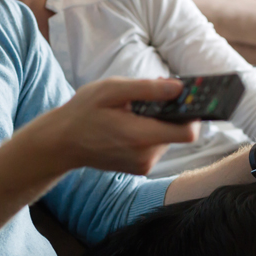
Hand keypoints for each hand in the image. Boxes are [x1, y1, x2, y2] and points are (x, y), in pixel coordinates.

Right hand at [26, 77, 198, 175]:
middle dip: (171, 112)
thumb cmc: (84, 112)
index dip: (193, 113)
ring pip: (168, 138)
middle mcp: (146, 156)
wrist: (62, 143)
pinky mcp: (140, 168)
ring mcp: (143, 165)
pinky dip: (151, 132)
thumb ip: (147, 89)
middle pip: (178, 132)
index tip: (189, 97)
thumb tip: (178, 87)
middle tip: (153, 95)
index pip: (188, 132)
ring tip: (134, 111)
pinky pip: (157, 146)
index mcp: (140, 136)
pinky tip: (131, 123)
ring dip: (159, 122)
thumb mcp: (112, 91)